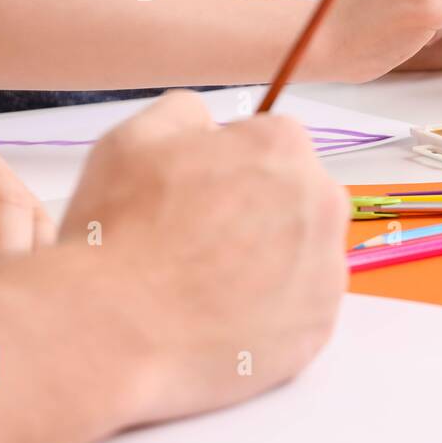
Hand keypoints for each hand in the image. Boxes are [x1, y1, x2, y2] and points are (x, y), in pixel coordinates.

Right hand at [59, 91, 348, 425]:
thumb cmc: (120, 229)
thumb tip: (212, 126)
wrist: (114, 330)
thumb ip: (188, 112)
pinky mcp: (319, 326)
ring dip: (270, 262)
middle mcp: (322, 202)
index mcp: (284, 147)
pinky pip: (301, 309)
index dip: (230, 165)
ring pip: (303, 254)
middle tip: (200, 242)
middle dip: (258, 211)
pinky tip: (224, 318)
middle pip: (297, 196)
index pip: (271, 142)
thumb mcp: (137, 137)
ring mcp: (327, 268)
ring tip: (208, 285)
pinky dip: (272, 313)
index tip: (197, 193)